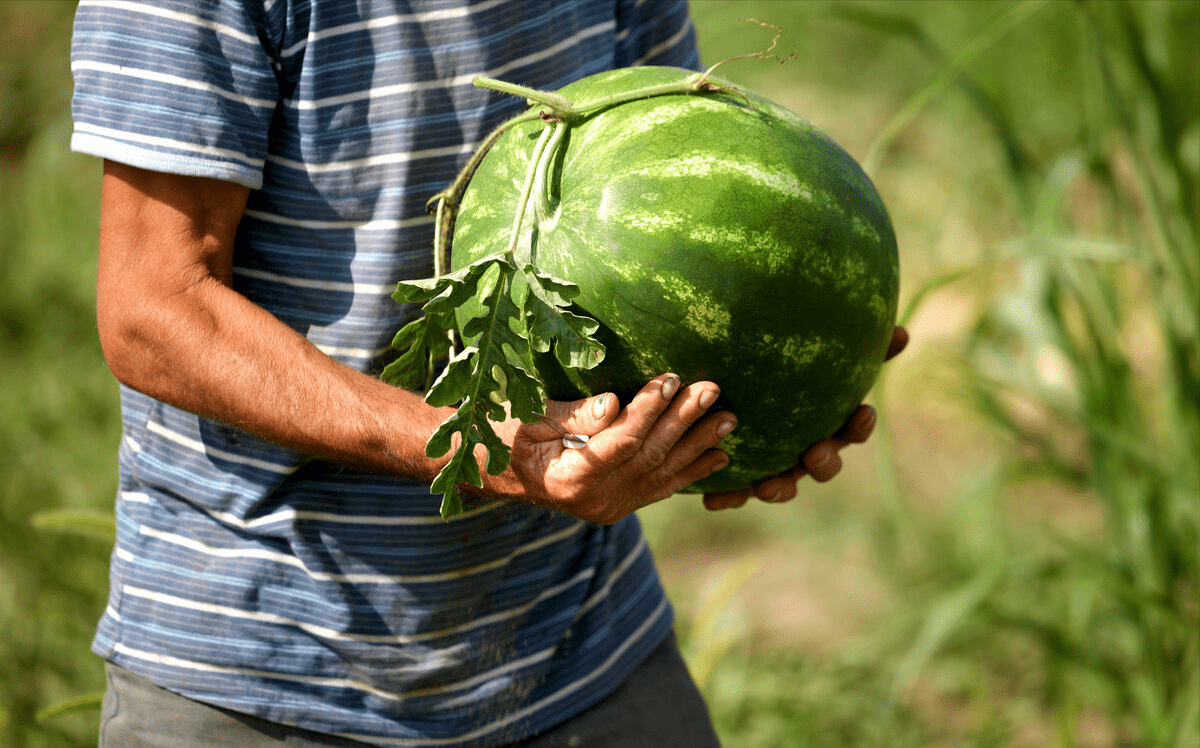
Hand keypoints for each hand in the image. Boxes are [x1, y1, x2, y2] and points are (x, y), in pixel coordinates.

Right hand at [495, 374, 736, 524]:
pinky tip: (718, 456)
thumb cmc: (503, 434)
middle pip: (649, 456)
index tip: (671, 378)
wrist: (493, 473)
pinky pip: (660, 489)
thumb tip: (611, 404)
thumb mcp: (526, 417)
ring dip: (698, 445)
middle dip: (683, 421)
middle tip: (711, 390)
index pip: (620, 442)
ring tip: (728, 419)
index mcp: (568, 478)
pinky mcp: (619, 507)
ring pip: (662, 474)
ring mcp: (610, 508)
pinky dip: (691, 472)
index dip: (648, 409)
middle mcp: (595, 500)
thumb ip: (569, 413)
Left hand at [702, 325, 909, 510]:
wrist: (739, 397)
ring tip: (765, 486)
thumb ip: (857, 346)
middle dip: (824, 462)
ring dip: (779, 488)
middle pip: (824, 465)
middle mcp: (808, 451)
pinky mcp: (746, 479)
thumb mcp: (817, 354)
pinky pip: (739, 492)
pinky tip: (711, 499)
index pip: (854, 429)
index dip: (861, 425)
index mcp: (830, 424)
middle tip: (814, 452)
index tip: (863, 413)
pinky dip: (729, 497)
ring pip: (785, 486)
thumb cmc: (790, 371)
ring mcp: (779, 468)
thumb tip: (904, 331)